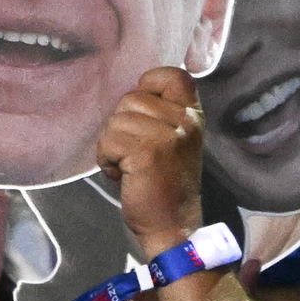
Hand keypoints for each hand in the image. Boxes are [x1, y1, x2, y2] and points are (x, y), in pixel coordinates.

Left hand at [97, 68, 207, 254]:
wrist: (173, 225)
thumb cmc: (165, 183)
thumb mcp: (173, 140)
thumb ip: (159, 113)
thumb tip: (127, 95)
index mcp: (193, 115)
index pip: (172, 74)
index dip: (149, 85)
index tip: (145, 114)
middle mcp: (185, 121)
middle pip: (131, 98)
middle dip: (122, 126)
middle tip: (135, 153)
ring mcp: (167, 136)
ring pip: (116, 121)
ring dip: (112, 146)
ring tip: (129, 166)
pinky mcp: (146, 153)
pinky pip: (108, 141)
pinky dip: (106, 160)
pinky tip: (122, 174)